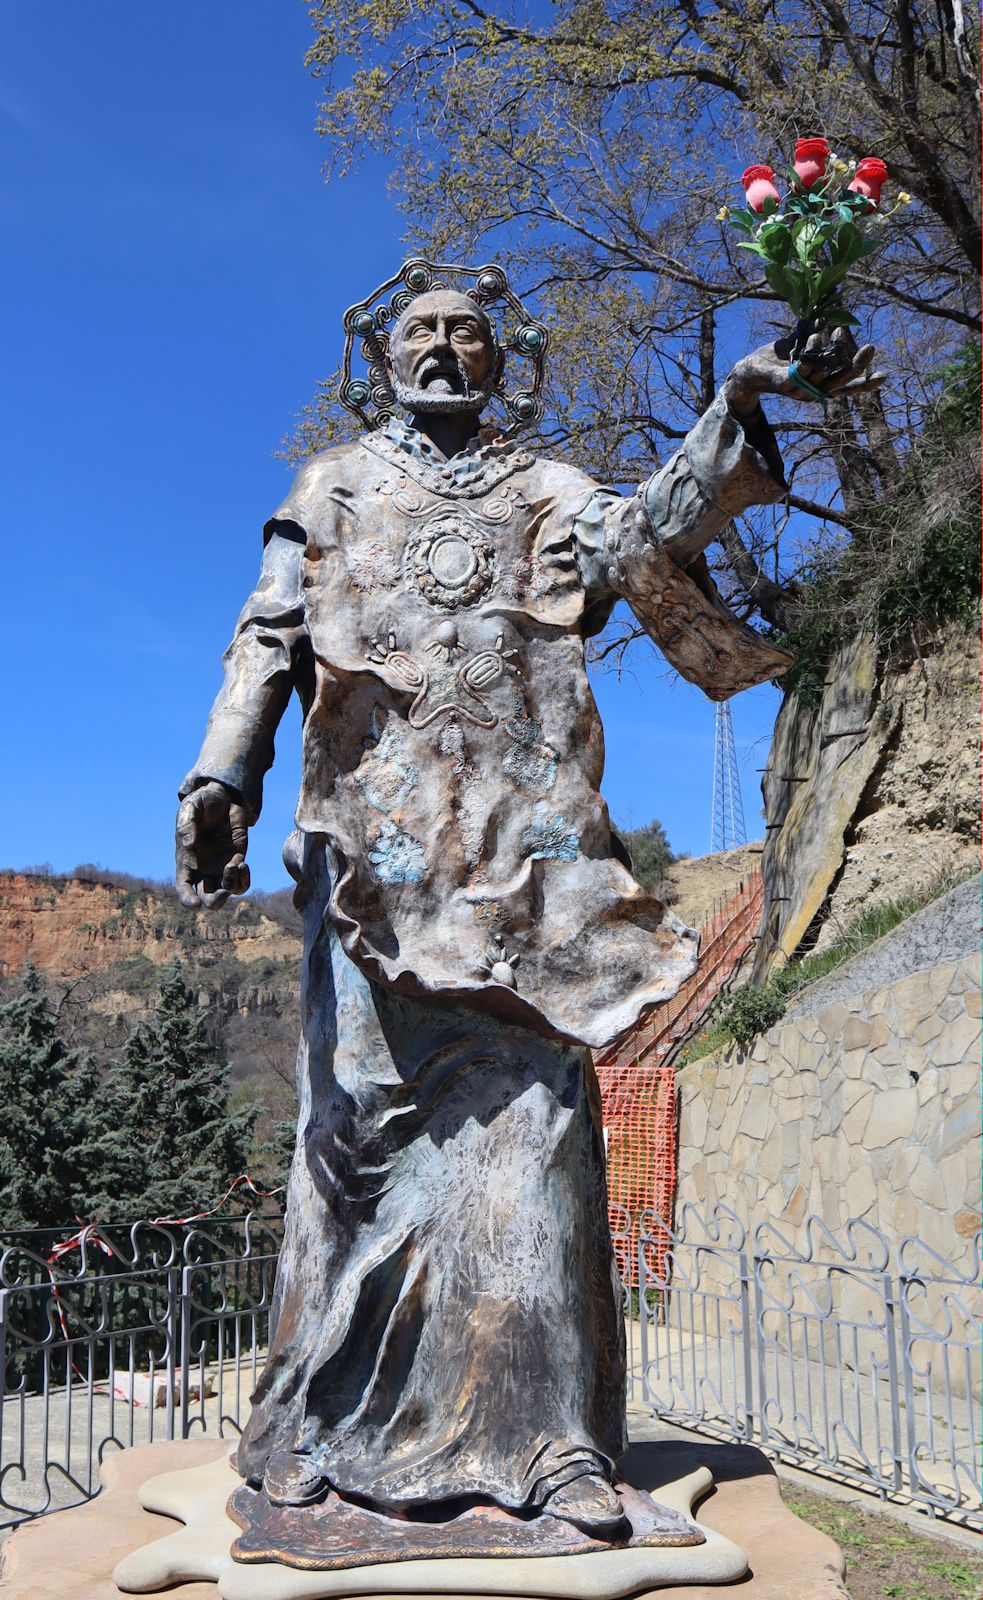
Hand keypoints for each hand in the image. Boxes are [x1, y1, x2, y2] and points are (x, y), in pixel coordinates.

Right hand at [175, 781, 249, 909]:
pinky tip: (242, 864)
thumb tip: (188, 844)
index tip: (195, 905)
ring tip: (235, 865)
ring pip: (227, 892)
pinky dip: (244, 878)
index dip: (187, 900)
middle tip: (223, 890)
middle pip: (208, 899)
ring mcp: (221, 867)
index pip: (184, 888)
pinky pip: (242, 881)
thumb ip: (186, 825)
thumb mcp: (190, 808)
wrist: (223, 797)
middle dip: (216, 900)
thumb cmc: (201, 803)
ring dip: (232, 886)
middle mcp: (203, 869)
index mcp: (186, 862)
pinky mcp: (237, 860)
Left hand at [723, 327, 885, 418]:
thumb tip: (823, 318)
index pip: (846, 387)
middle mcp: (812, 391)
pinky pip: (804, 366)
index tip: (885, 376)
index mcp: (818, 384)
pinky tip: (814, 332)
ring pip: (823, 370)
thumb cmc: (774, 361)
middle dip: (858, 365)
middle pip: (841, 381)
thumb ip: (810, 336)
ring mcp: (799, 389)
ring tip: (832, 329)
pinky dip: (810, 348)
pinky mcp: (785, 383)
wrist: (746, 371)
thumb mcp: (795, 347)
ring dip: (828, 346)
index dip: (865, 384)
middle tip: (872, 347)